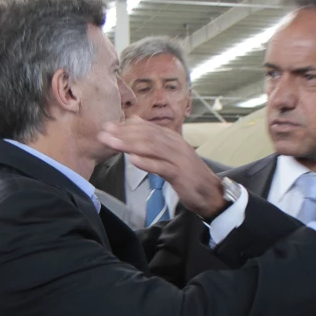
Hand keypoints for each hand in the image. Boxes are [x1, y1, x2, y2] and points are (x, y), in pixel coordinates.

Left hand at [98, 118, 224, 218]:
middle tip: (104, 134)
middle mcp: (176, 145)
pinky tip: (133, 160)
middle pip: (147, 135)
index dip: (126, 127)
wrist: (211, 193)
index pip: (147, 129)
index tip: (107, 127)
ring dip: (130, 144)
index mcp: (172, 139)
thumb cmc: (188, 175)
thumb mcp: (171, 155)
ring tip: (112, 144)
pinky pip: (162, 167)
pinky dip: (147, 163)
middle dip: (124, 134)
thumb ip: (154, 141)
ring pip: (153, 148)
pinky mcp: (181, 175)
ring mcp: (179, 159)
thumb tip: (135, 123)